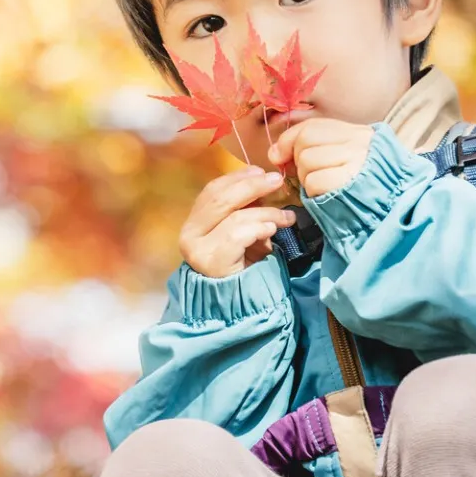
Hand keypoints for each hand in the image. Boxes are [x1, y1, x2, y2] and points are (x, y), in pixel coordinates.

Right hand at [180, 168, 296, 278]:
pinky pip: (238, 235)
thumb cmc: (244, 266)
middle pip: (220, 198)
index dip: (237, 177)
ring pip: (233, 216)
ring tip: (286, 216)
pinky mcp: (212, 262)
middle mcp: (189, 234)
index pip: (212, 190)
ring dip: (265, 212)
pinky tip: (273, 229)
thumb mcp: (243, 231)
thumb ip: (246, 208)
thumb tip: (263, 179)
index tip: (260, 170)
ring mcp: (197, 249)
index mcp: (194, 223)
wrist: (242, 306)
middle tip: (276, 181)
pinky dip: (259, 228)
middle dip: (252, 186)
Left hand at [270, 119, 375, 198]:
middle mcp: (358, 142)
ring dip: (307, 178)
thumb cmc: (362, 186)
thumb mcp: (344, 159)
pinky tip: (326, 195)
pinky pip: (315, 182)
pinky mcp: (350, 182)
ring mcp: (356, 160)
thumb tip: (274, 153)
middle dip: (298, 161)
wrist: (393, 209)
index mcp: (357, 133)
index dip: (289, 140)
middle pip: (305, 141)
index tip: (280, 155)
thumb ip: (313, 148)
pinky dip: (313, 192)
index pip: (312, 126)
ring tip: (323, 186)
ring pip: (307, 161)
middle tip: (309, 175)